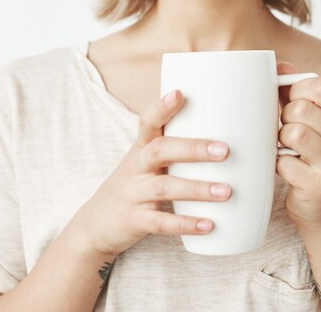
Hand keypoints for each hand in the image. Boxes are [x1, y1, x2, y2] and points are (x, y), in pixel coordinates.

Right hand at [70, 90, 231, 256]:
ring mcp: (133, 194)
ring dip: (197, 189)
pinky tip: (208, 225)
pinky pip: (160, 222)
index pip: (148, 122)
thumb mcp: (144, 162)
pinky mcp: (134, 221)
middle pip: (160, 150)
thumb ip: (173, 148)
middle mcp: (135, 167)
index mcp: (140, 148)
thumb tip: (223, 136)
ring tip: (226, 191)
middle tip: (224, 150)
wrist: (94, 226)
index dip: (162, 108)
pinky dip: (184, 224)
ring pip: (164, 187)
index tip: (180, 94)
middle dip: (193, 149)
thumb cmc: (133, 186)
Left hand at [276, 62, 320, 228]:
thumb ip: (291, 90)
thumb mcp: (306, 118)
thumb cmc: (306, 151)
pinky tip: (287, 168)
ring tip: (286, 148)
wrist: (320, 204)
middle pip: (301, 109)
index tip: (290, 101)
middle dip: (284, 118)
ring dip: (280, 140)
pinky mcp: (320, 185)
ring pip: (293, 133)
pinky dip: (278, 164)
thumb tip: (278, 65)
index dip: (296, 90)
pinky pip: (284, 162)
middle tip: (287, 131)